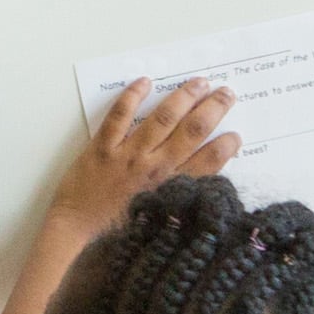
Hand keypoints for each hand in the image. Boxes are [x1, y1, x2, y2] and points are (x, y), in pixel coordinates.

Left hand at [48, 77, 240, 235]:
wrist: (77, 232)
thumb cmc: (118, 230)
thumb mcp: (159, 219)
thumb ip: (180, 197)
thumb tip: (201, 180)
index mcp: (171, 189)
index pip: (208, 163)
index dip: (225, 147)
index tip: (236, 135)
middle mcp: (154, 169)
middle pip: (191, 132)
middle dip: (213, 109)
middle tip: (227, 93)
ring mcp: (129, 156)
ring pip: (162, 119)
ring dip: (184, 97)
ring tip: (200, 82)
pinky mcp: (103, 148)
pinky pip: (119, 116)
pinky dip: (132, 96)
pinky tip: (145, 81)